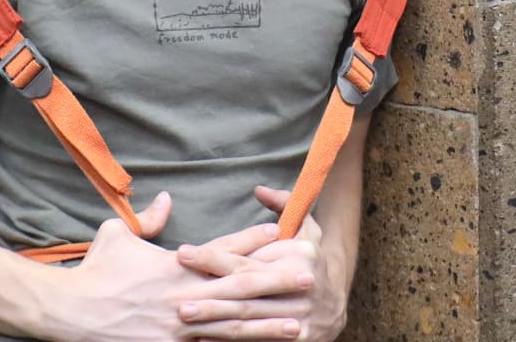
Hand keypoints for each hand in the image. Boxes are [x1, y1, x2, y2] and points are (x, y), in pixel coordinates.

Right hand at [59, 192, 289, 341]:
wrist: (70, 312)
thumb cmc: (94, 271)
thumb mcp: (117, 233)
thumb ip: (147, 218)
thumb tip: (164, 199)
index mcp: (176, 265)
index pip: (223, 249)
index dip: (253, 241)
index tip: (282, 233)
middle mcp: (184, 294)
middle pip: (239, 286)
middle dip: (275, 282)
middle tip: (308, 277)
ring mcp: (179, 326)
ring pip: (233, 326)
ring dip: (267, 326)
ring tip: (298, 325)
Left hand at [173, 186, 344, 341]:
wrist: (337, 303)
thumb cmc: (311, 260)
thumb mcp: (307, 227)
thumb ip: (284, 203)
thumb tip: (258, 189)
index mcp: (297, 255)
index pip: (248, 258)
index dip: (213, 257)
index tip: (183, 253)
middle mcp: (298, 285)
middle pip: (246, 290)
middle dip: (210, 295)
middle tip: (178, 298)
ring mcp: (299, 315)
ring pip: (251, 319)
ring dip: (217, 321)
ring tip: (188, 317)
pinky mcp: (298, 339)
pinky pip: (261, 340)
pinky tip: (207, 341)